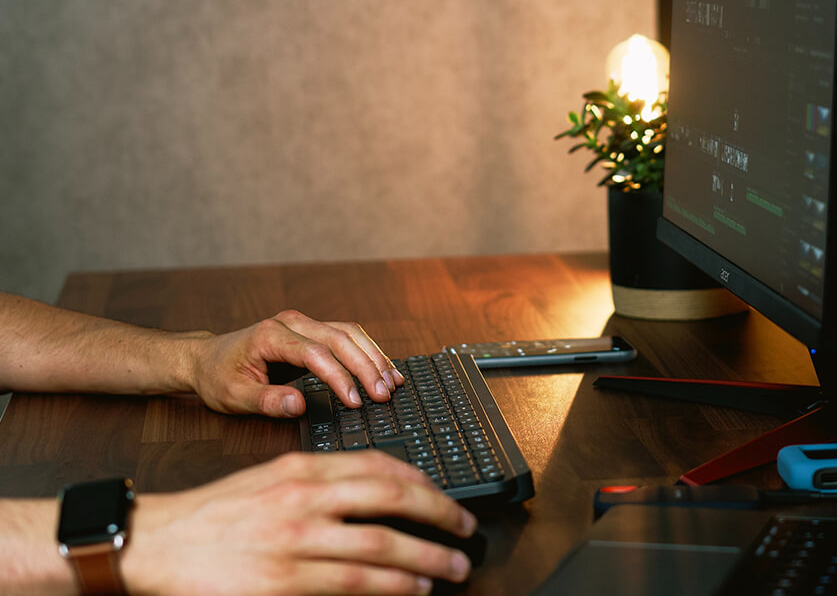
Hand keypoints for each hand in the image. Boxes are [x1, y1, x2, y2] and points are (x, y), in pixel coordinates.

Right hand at [124, 451, 477, 595]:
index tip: (445, 494)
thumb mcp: (273, 477)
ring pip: (380, 546)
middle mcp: (304, 498)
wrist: (159, 543)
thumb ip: (324, 479)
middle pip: (391, 499)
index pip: (379, 464)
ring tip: (452, 566)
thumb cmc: (217, 513)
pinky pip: (352, 584)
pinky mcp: (283, 582)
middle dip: (439, 513)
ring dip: (426, 557)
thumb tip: (379, 489)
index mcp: (303, 467)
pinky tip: (412, 588)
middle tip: (465, 527)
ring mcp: (295, 541)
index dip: (423, 480)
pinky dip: (390, 586)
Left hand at [189, 310, 405, 417]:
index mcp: (270, 335)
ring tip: (392, 383)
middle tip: (384, 394)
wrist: (206, 358)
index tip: (356, 401)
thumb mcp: (232, 396)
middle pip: (339, 338)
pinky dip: (368, 352)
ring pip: (349, 333)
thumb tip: (298, 406)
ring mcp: (303, 324)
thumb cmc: (218, 377)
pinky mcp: (312, 331)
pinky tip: (383, 369)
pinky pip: (346, 336)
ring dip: (373, 357)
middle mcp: (291, 322)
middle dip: (366, 366)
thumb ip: (265, 401)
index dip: (339, 377)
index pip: (315, 353)